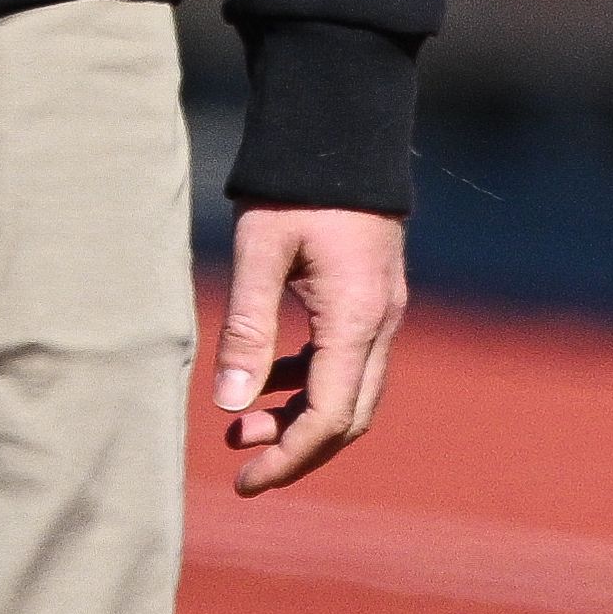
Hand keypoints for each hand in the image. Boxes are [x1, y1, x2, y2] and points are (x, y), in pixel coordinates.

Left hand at [212, 205, 406, 494]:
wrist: (341, 132)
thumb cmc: (295, 187)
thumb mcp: (259, 254)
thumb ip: (246, 330)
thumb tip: (230, 405)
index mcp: (355, 319)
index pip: (330, 418)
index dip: (288, 458)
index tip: (246, 482)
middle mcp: (380, 323)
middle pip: (348, 417)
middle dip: (296, 449)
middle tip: (239, 465)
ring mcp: (381, 312)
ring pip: (350, 392)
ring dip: (300, 417)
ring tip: (239, 426)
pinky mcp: (370, 299)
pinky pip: (346, 362)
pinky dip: (308, 383)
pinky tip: (266, 382)